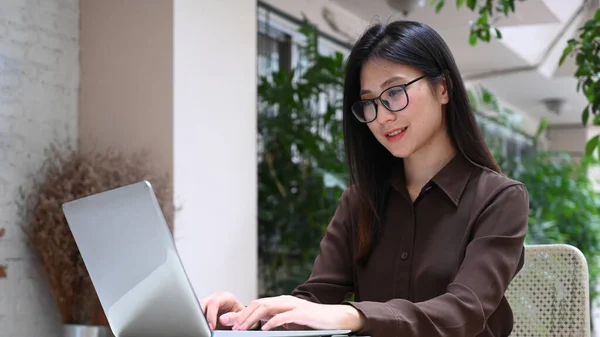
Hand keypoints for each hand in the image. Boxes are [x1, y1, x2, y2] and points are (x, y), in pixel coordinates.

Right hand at [199, 291, 244, 329]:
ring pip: (199, 305)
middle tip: (204, 326)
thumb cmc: (241, 315)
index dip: (211, 315)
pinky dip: (199, 318)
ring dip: (199, 316)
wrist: (239, 317)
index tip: (211, 326)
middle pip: (203, 302)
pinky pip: (198, 310)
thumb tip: (222, 319)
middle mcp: (216, 298)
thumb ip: (234, 317)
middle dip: (201, 314)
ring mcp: (209, 302)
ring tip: (203, 325)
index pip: (214, 302)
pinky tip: (203, 323)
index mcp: (226, 297)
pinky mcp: (205, 308)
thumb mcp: (241, 315)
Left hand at [222, 295, 365, 331]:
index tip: (227, 322)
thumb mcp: (289, 321)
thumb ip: (274, 320)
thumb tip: (258, 324)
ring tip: (243, 329)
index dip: (241, 313)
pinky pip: (283, 316)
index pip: (256, 304)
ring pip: (267, 308)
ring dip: (252, 319)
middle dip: (242, 315)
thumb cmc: (312, 320)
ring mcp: (293, 305)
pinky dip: (272, 322)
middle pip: (258, 304)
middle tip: (231, 327)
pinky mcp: (302, 313)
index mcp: (280, 302)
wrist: (334, 318)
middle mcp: (284, 301)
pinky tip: (264, 329)